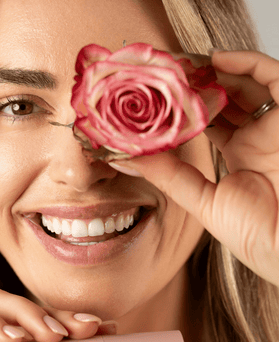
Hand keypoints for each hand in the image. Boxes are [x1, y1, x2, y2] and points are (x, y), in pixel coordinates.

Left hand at [109, 50, 278, 286]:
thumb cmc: (255, 233)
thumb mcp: (202, 201)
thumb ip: (169, 176)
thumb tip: (127, 157)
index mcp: (238, 154)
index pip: (208, 119)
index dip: (184, 105)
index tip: (155, 95)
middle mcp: (256, 135)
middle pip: (225, 97)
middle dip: (195, 84)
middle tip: (166, 72)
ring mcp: (275, 125)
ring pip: (246, 82)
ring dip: (214, 71)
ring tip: (182, 65)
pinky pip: (275, 77)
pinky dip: (247, 62)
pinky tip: (217, 59)